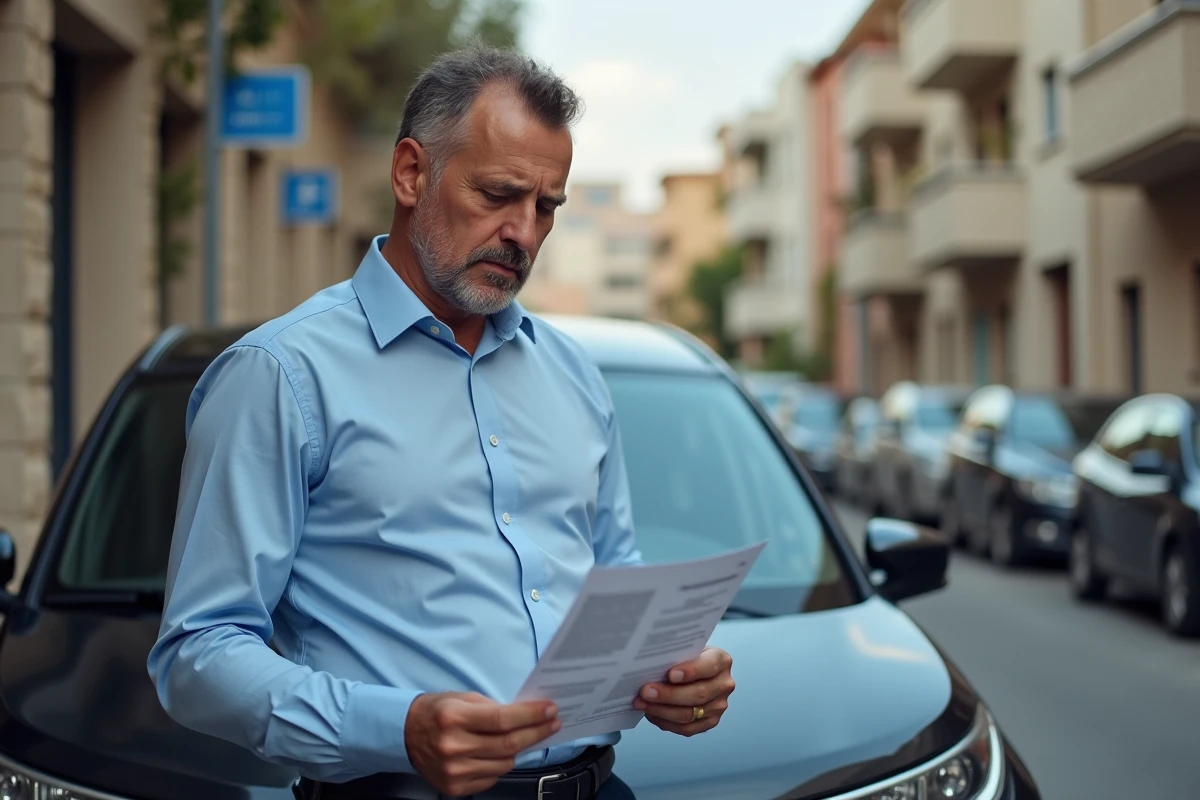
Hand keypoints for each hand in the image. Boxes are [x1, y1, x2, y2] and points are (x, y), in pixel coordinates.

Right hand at [404, 692, 560, 795]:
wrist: (404, 735)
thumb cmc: (436, 712)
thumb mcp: (462, 699)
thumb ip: (492, 708)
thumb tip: (526, 715)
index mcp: (455, 718)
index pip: (503, 719)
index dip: (531, 716)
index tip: (550, 710)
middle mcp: (454, 746)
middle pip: (508, 744)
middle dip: (536, 732)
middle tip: (552, 723)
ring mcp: (454, 771)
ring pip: (504, 763)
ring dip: (519, 749)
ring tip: (525, 736)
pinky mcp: (455, 787)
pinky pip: (492, 777)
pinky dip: (501, 764)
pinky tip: (499, 753)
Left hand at [633, 646, 733, 736]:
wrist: (696, 670)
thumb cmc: (687, 657)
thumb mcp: (686, 649)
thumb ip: (675, 655)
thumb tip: (649, 665)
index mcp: (721, 660)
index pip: (709, 666)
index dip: (690, 671)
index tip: (670, 674)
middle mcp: (724, 684)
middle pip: (698, 694)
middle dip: (668, 694)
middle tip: (645, 691)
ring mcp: (718, 706)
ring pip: (689, 714)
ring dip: (662, 710)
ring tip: (641, 703)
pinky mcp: (710, 722)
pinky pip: (686, 728)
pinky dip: (665, 722)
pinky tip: (651, 713)